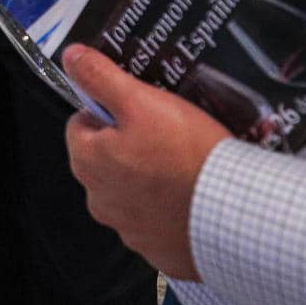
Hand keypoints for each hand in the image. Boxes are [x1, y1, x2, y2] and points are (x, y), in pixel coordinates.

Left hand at [62, 44, 227, 281]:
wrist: (232, 211)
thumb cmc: (185, 155)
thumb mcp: (141, 101)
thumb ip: (101, 77)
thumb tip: (72, 57)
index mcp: (87, 162)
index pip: (82, 123)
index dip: (110, 109)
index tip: (137, 108)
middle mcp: (99, 200)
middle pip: (106, 157)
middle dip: (130, 143)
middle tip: (165, 132)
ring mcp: (128, 228)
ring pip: (131, 189)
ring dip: (148, 176)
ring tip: (182, 161)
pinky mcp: (158, 247)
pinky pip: (157, 219)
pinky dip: (169, 206)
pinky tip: (190, 191)